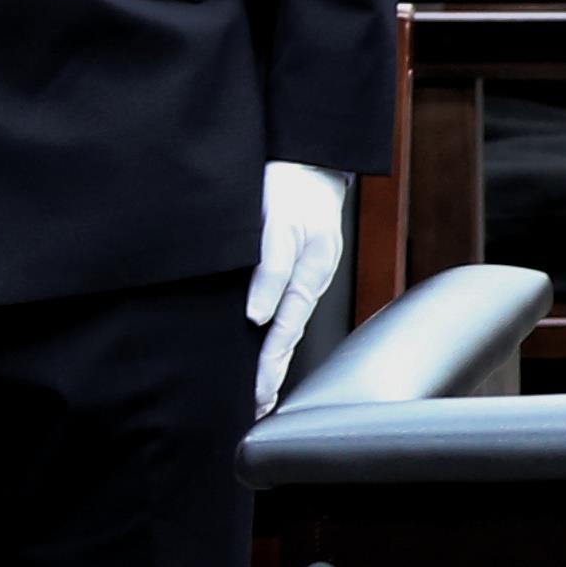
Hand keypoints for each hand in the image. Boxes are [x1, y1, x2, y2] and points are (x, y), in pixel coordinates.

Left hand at [246, 161, 347, 407]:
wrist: (307, 158)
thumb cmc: (292, 185)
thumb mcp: (279, 222)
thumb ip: (270, 267)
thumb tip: (257, 315)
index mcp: (311, 273)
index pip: (284, 332)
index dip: (268, 364)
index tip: (255, 394)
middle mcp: (310, 280)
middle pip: (288, 337)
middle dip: (271, 374)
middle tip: (254, 408)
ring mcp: (305, 276)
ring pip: (288, 327)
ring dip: (273, 359)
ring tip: (259, 392)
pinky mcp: (297, 269)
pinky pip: (287, 311)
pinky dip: (275, 336)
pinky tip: (264, 348)